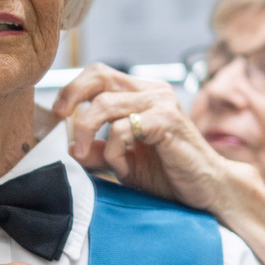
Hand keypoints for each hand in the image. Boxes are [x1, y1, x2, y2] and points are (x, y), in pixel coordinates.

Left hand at [53, 63, 247, 214]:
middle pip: (99, 74)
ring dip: (87, 133)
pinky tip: (123, 167)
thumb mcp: (124, 161)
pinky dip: (113, 151)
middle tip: (60, 120)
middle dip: (72, 96)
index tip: (58, 114)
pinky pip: (123, 128)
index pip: (100, 74)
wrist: (207, 190)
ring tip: (88, 156)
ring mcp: (161, 103)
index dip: (73, 90)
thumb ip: (99, 150)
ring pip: (105, 105)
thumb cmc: (169, 174)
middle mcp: (152, 91)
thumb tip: (69, 145)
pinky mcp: (167, 121)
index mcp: (142, 93)